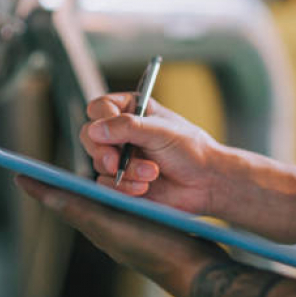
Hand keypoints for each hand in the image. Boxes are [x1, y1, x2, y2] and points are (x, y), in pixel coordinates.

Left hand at [14, 176, 226, 296]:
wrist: (196, 271)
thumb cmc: (157, 249)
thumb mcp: (116, 226)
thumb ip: (82, 210)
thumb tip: (49, 196)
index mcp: (98, 228)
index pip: (63, 203)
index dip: (42, 189)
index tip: (19, 174)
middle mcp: (109, 230)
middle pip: (79, 201)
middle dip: (63, 184)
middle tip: (47, 168)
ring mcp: (129, 231)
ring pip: (102, 201)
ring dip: (93, 184)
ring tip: (84, 168)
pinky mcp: (148, 229)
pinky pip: (125, 204)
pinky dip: (118, 189)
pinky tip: (125, 182)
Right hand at [80, 93, 222, 214]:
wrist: (206, 183)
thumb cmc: (191, 151)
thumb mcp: (160, 131)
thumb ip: (128, 127)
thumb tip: (95, 129)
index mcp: (132, 111)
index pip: (99, 108)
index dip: (101, 120)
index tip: (116, 132)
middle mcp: (122, 133)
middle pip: (90, 137)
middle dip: (105, 152)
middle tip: (117, 162)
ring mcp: (120, 158)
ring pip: (99, 163)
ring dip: (125, 172)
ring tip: (152, 173)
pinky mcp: (122, 182)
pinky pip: (106, 185)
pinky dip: (125, 187)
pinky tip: (146, 187)